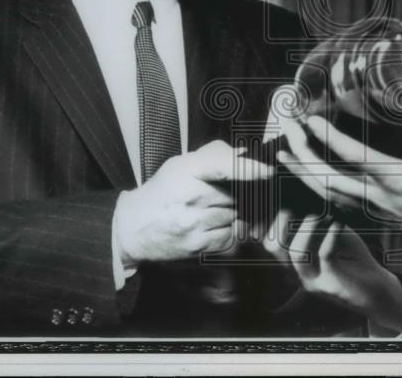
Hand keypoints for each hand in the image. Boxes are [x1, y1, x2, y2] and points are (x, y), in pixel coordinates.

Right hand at [114, 140, 272, 264]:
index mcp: (185, 171)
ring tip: (213, 208)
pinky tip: (213, 224)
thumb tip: (245, 155)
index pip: (222, 167)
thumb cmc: (162, 191)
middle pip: (235, 194)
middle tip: (224, 192)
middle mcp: (191, 198)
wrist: (133, 228)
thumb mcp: (180, 164)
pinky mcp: (198, 246)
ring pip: (236, 215)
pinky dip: (228, 229)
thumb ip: (213, 155)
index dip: (249, 169)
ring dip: (233, 211)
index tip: (268, 170)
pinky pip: (231, 235)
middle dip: (238, 192)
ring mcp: (195, 224)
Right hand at [264, 210, 401, 333]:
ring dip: (306, 228)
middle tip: (291, 208)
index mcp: (296, 264)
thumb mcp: (334, 237)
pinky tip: (338, 222)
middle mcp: (299, 275)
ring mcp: (314, 282)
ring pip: (296, 254)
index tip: (280, 207)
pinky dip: (331, 235)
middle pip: (275, 249)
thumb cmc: (353, 260)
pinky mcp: (333, 284)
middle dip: (280, 224)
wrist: (377, 291)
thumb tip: (309, 201)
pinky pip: (325, 256)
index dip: (268, 224)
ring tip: (319, 214)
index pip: (270, 244)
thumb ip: (320, 223)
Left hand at [277, 93, 401, 261]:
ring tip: (283, 153)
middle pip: (328, 181)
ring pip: (327, 196)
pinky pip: (336, 204)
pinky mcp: (374, 218)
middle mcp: (378, 199)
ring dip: (303, 173)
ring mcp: (374, 212)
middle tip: (285, 133)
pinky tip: (306, 176)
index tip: (310, 119)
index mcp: (398, 180)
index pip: (355, 158)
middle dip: (302, 157)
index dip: (330, 138)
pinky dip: (316, 189)